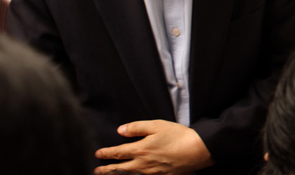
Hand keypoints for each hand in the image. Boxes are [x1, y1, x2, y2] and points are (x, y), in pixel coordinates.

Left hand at [94, 119, 212, 174]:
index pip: (118, 153)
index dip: (106, 153)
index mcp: (140, 149)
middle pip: (120, 168)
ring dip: (118, 174)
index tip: (98, 154)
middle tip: (97, 170)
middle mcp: (143, 164)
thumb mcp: (157, 125)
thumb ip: (137, 127)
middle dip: (107, 169)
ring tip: (111, 174)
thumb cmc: (177, 136)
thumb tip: (121, 130)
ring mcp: (151, 172)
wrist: (196, 150)